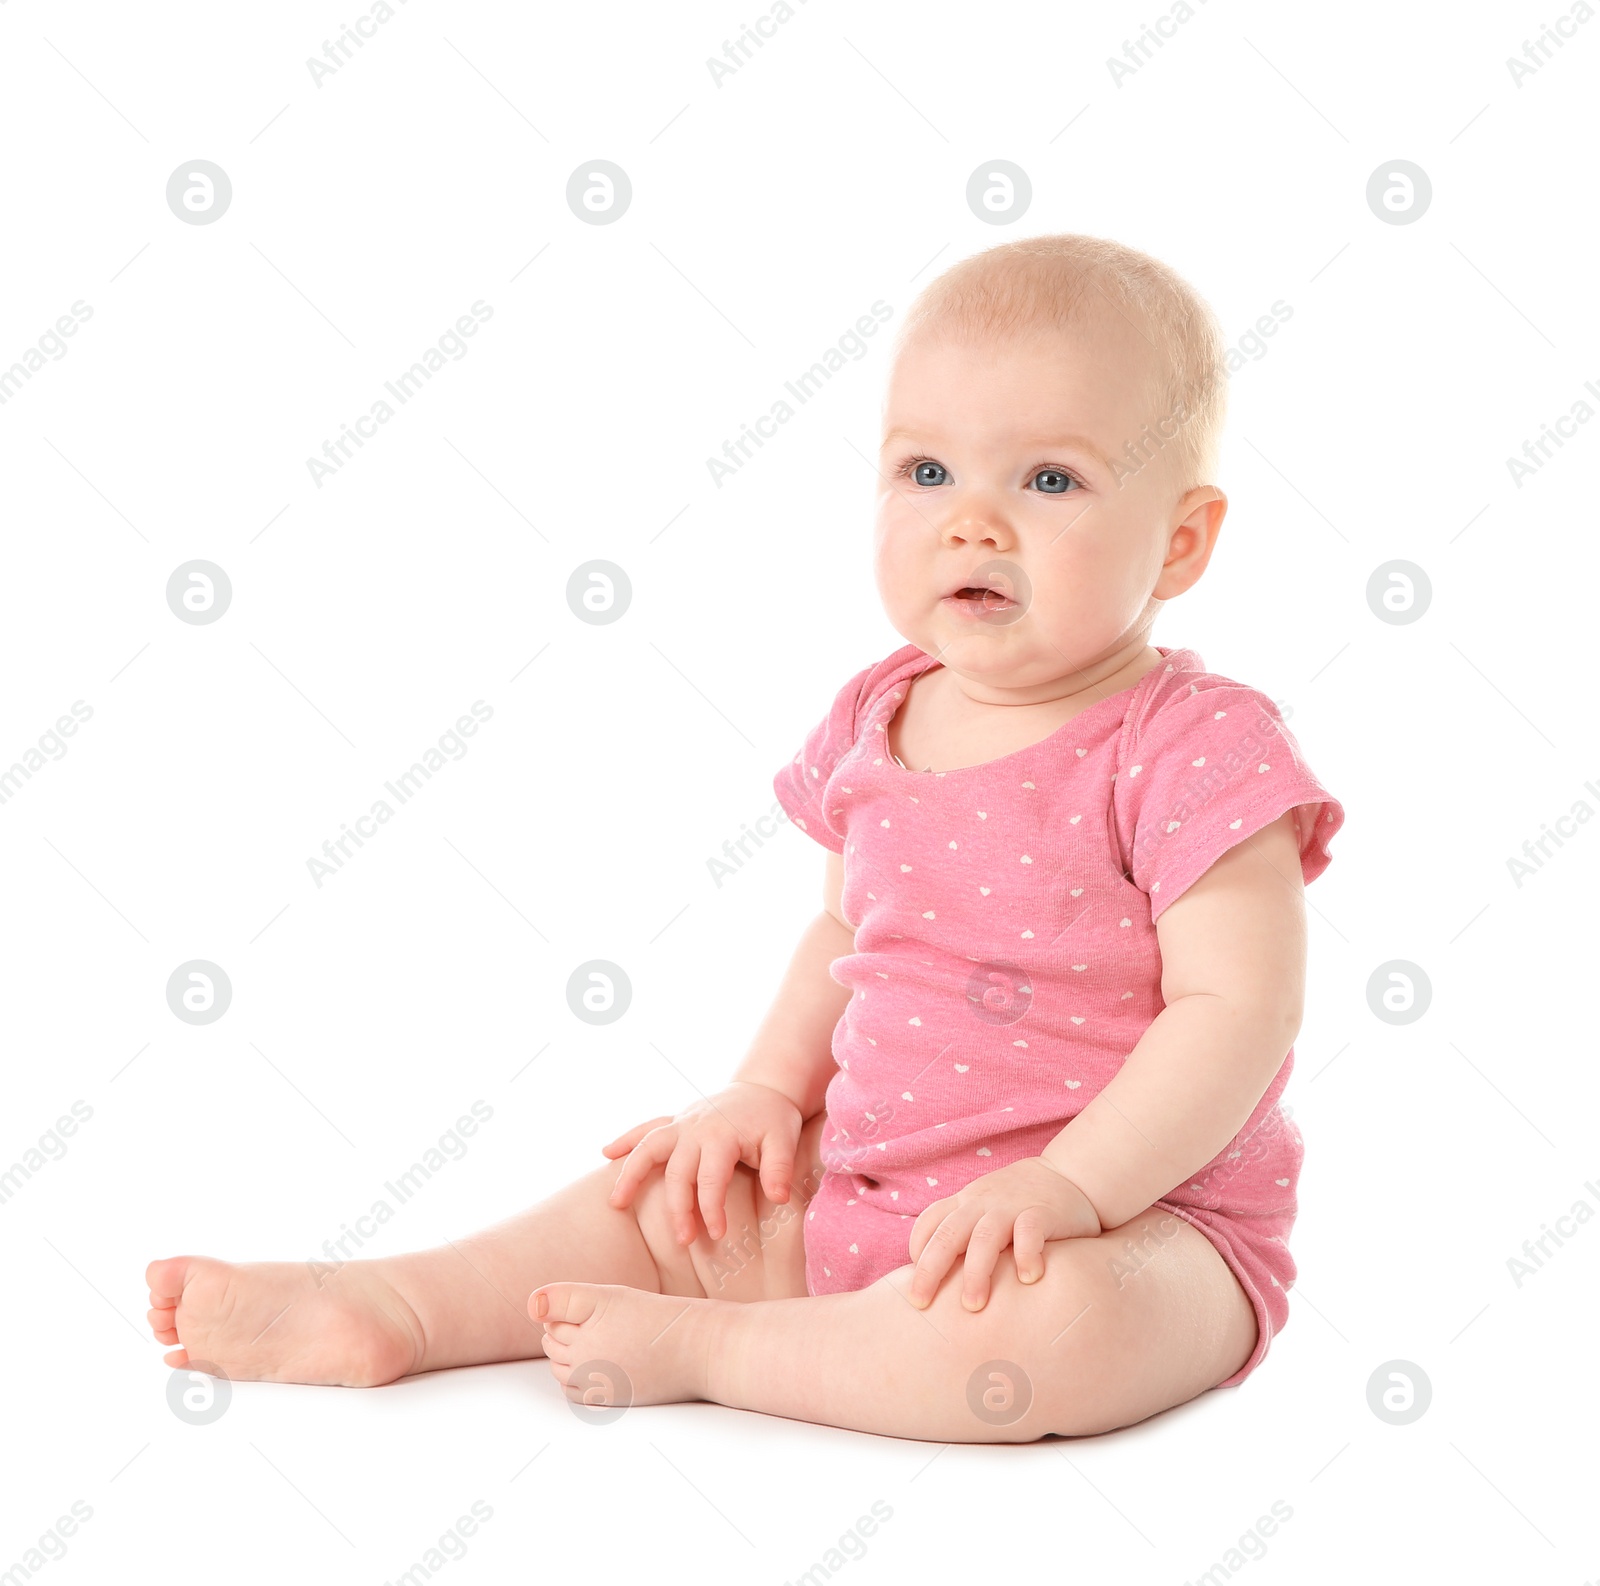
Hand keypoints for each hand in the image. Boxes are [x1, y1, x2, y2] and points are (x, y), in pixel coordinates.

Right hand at [601, 1081, 802, 1245]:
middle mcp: (695, 1128)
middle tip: (683, 1241)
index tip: (717, 1234)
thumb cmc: (774, 1118)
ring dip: (631, 1173)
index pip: (711, 1178)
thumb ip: (779, 1168)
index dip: (711, 1208)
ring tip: (616, 1202)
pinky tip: (606, 1154)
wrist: (764, 1087)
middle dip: (677, 1208)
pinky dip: (626, 1139)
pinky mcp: (676, 1120)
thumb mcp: (784, 1139)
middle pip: (677, 1171)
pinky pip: (646, 1128)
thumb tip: (778, 1197)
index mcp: (721, 1135)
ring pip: (648, 1147)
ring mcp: (682, 1123)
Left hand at [905, 1156, 1102, 1310]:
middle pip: (948, 1234)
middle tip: (921, 1302)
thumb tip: (942, 1277)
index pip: (930, 1222)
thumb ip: (967, 1231)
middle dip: (930, 1269)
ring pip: (984, 1237)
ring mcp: (1012, 1206)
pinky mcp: (1043, 1212)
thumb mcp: (987, 1206)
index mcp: (967, 1202)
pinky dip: (1026, 1255)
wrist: (1070, 1173)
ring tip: (973, 1305)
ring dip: (975, 1272)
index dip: (917, 1250)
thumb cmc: (1022, 1200)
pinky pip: (1030, 1231)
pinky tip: (1028, 1279)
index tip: (917, 1281)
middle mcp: (983, 1203)